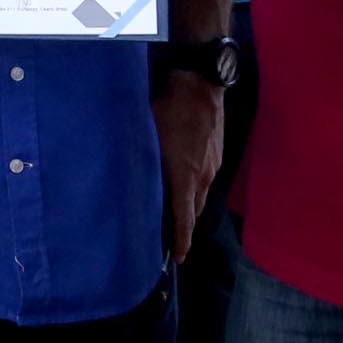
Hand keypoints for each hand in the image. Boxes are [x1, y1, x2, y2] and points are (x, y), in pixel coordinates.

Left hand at [152, 74, 223, 261]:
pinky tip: (183, 186)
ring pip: (200, 196)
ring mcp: (213, 166)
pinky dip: (195, 190)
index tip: (178, 258)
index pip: (184, 218)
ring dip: (189, 208)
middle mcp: (203, 177)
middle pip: (194, 211)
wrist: (201, 84)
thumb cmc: (169, 109)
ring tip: (174, 216)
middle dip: (183, 227)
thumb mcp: (147, 136)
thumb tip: (126, 179)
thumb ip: (142, 162)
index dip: (181, 240)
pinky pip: (205, 181)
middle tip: (169, 239)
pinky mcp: (216, 155)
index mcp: (186, 176)